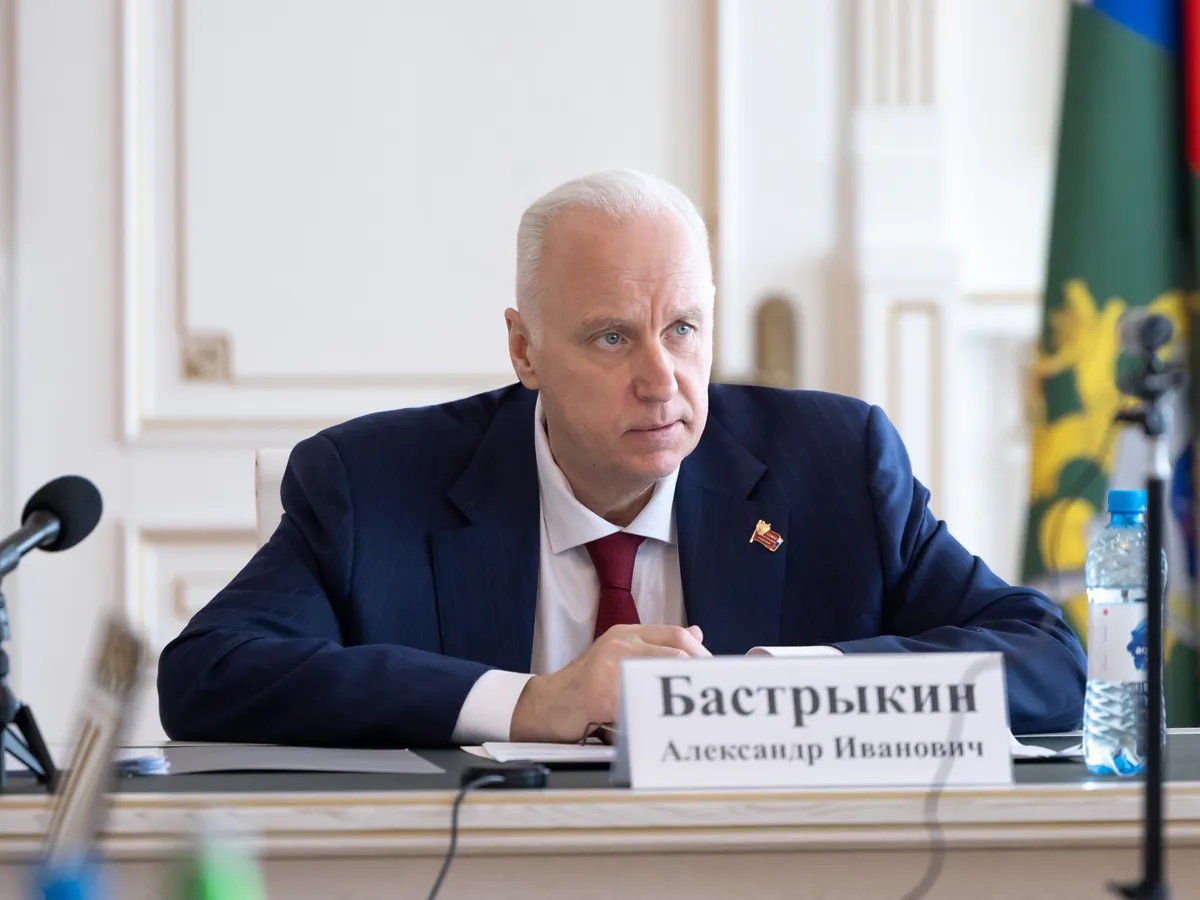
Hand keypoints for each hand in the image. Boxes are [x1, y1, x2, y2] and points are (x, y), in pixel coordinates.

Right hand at [509, 625, 709, 743]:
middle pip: (676, 650)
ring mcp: (610, 664)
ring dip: (685, 694)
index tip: (713, 675)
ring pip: (664, 672)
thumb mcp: (620, 655)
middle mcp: (620, 642)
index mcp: (627, 633)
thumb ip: (655, 646)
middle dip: (700, 673)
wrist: (544, 706)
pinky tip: (666, 725)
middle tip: (711, 696)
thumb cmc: (584, 686)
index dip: (701, 655)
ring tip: (696, 712)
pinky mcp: (601, 691)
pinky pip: (641, 700)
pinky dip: (657, 713)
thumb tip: (697, 633)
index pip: (676, 635)